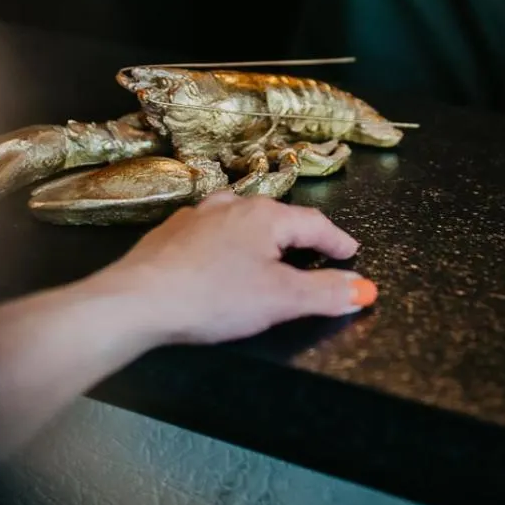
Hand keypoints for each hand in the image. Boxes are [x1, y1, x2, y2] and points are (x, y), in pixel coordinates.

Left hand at [98, 192, 377, 345]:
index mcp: (265, 215)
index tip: (352, 253)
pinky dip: (230, 242)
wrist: (140, 299)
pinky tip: (224, 257)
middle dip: (300, 236)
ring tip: (272, 251)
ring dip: (263, 235)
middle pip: (278, 218)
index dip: (336, 241)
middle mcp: (233, 204)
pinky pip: (214, 230)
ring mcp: (199, 214)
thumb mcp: (281, 300)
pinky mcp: (173, 231)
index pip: (314, 223)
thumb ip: (326, 293)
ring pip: (243, 219)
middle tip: (318, 254)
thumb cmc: (215, 297)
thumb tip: (365, 288)